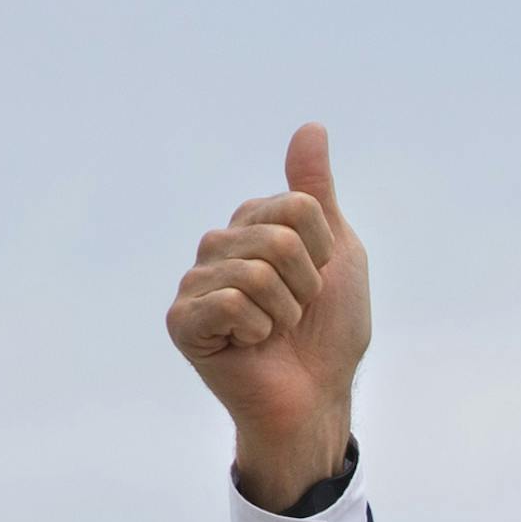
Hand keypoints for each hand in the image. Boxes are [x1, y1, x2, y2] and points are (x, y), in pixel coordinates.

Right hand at [167, 123, 371, 510]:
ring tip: (275, 331)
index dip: (325, 252)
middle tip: (296, 313)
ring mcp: (196, 283)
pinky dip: (256, 330)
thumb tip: (311, 127)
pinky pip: (228, 302)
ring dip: (284, 312)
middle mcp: (218, 247)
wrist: (318, 394)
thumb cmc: (329, 330)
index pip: (299, 208)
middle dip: (306, 285)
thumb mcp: (338, 252)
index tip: (318, 281)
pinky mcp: (182, 322)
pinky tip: (250, 345)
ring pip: (256, 272)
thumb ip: (316, 192)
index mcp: (251, 225)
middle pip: (278, 238)